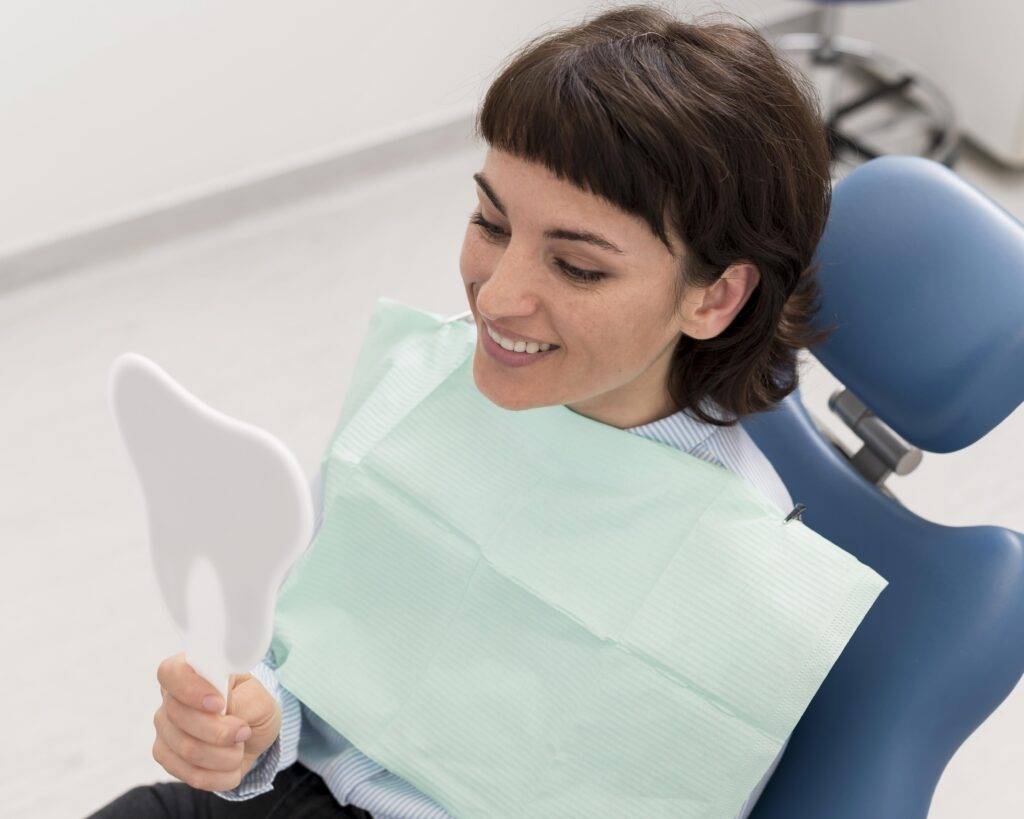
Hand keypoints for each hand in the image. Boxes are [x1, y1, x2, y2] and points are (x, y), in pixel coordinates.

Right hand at [153, 651, 281, 791]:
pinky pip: (191, 774)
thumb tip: (224, 710)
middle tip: (244, 731)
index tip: (219, 704)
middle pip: (180, 718)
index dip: (191, 690)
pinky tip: (232, 765)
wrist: (253, 734)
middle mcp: (170, 699)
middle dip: (220, 731)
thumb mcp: (260, 696)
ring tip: (240, 746)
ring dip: (225, 755)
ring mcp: (164, 729)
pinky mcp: (166, 757)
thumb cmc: (253, 706)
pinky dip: (221, 775)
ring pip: (187, 749)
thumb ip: (243, 699)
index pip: (172, 672)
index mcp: (190, 670)